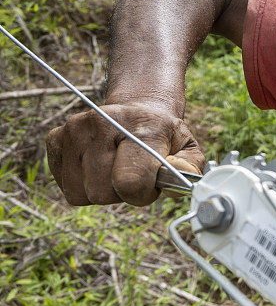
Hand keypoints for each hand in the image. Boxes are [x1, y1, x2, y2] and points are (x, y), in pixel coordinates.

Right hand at [46, 103, 203, 205]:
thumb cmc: (162, 137)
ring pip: (81, 193)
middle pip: (102, 192)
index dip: (142, 195)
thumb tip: (175, 181)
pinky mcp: (56, 139)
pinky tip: (99, 168)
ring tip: (117, 170)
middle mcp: (103, 123)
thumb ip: (189, 169)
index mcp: (141, 127)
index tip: (151, 186)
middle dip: (122, 193)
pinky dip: (83, 185)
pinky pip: (66, 187)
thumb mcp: (187, 148)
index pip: (130, 181)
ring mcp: (75, 130)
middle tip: (134, 175)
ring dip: (102, 191)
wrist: (137, 110)